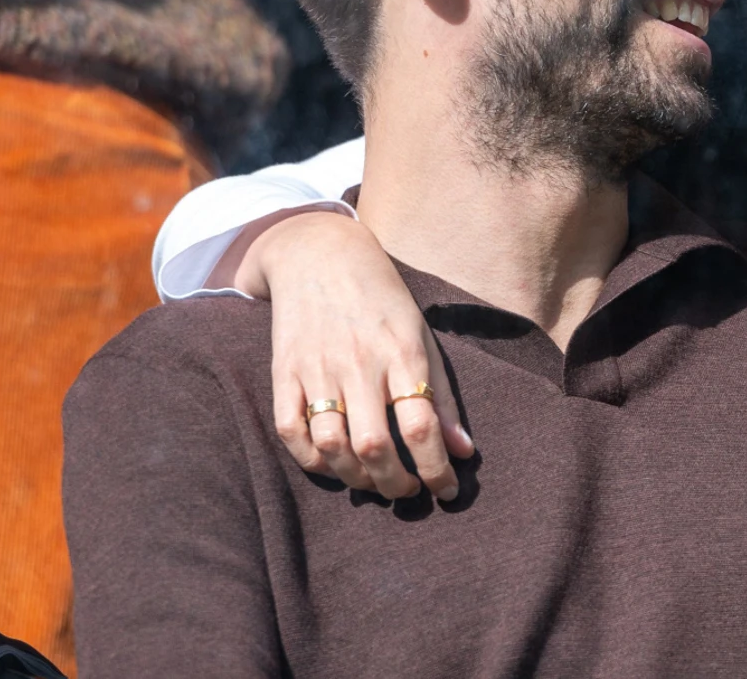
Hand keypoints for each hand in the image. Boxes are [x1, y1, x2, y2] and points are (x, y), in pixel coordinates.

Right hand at [242, 211, 475, 502]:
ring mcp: (317, 369)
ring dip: (356, 479)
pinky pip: (291, 432)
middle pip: (374, 446)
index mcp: (402, 353)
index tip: (447, 491)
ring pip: (332, 446)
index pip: (422, 427)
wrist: (319, 255)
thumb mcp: (423, 337)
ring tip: (374, 482)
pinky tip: (333, 464)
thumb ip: (443, 396)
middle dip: (395, 484)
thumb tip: (463, 451)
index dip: (437, 470)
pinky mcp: (283, 372)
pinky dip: (312, 460)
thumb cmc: (383, 300)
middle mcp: (359, 363)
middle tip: (408, 492)